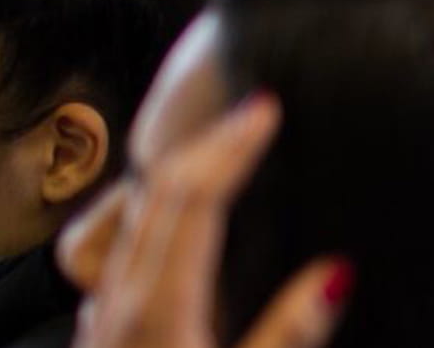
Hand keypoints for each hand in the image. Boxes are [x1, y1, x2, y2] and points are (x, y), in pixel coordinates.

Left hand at [70, 95, 348, 347]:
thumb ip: (288, 333)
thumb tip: (334, 274)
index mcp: (158, 308)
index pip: (195, 201)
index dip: (231, 148)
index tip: (265, 107)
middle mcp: (120, 300)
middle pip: (156, 192)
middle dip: (208, 142)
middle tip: (253, 111)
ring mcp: (102, 312)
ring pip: (126, 216)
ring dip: (171, 173)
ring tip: (214, 158)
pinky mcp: (100, 329)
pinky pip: (104, 253)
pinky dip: (137, 221)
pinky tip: (167, 231)